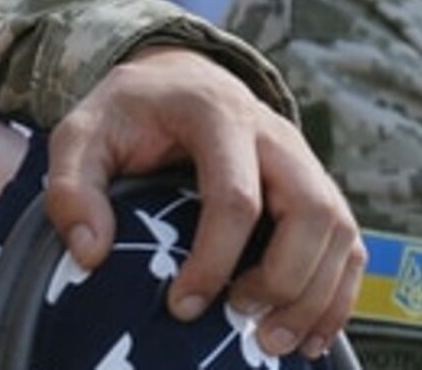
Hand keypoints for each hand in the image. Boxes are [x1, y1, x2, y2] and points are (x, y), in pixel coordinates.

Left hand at [44, 48, 364, 359]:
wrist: (175, 79)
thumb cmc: (126, 114)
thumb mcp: (80, 134)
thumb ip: (72, 188)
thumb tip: (90, 255)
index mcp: (216, 114)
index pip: (235, 196)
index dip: (215, 259)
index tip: (182, 306)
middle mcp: (274, 134)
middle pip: (310, 211)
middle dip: (283, 279)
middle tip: (240, 321)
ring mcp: (303, 159)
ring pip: (339, 230)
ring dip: (315, 295)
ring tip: (271, 341)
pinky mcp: (317, 185)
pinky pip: (348, 242)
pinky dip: (338, 293)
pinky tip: (308, 334)